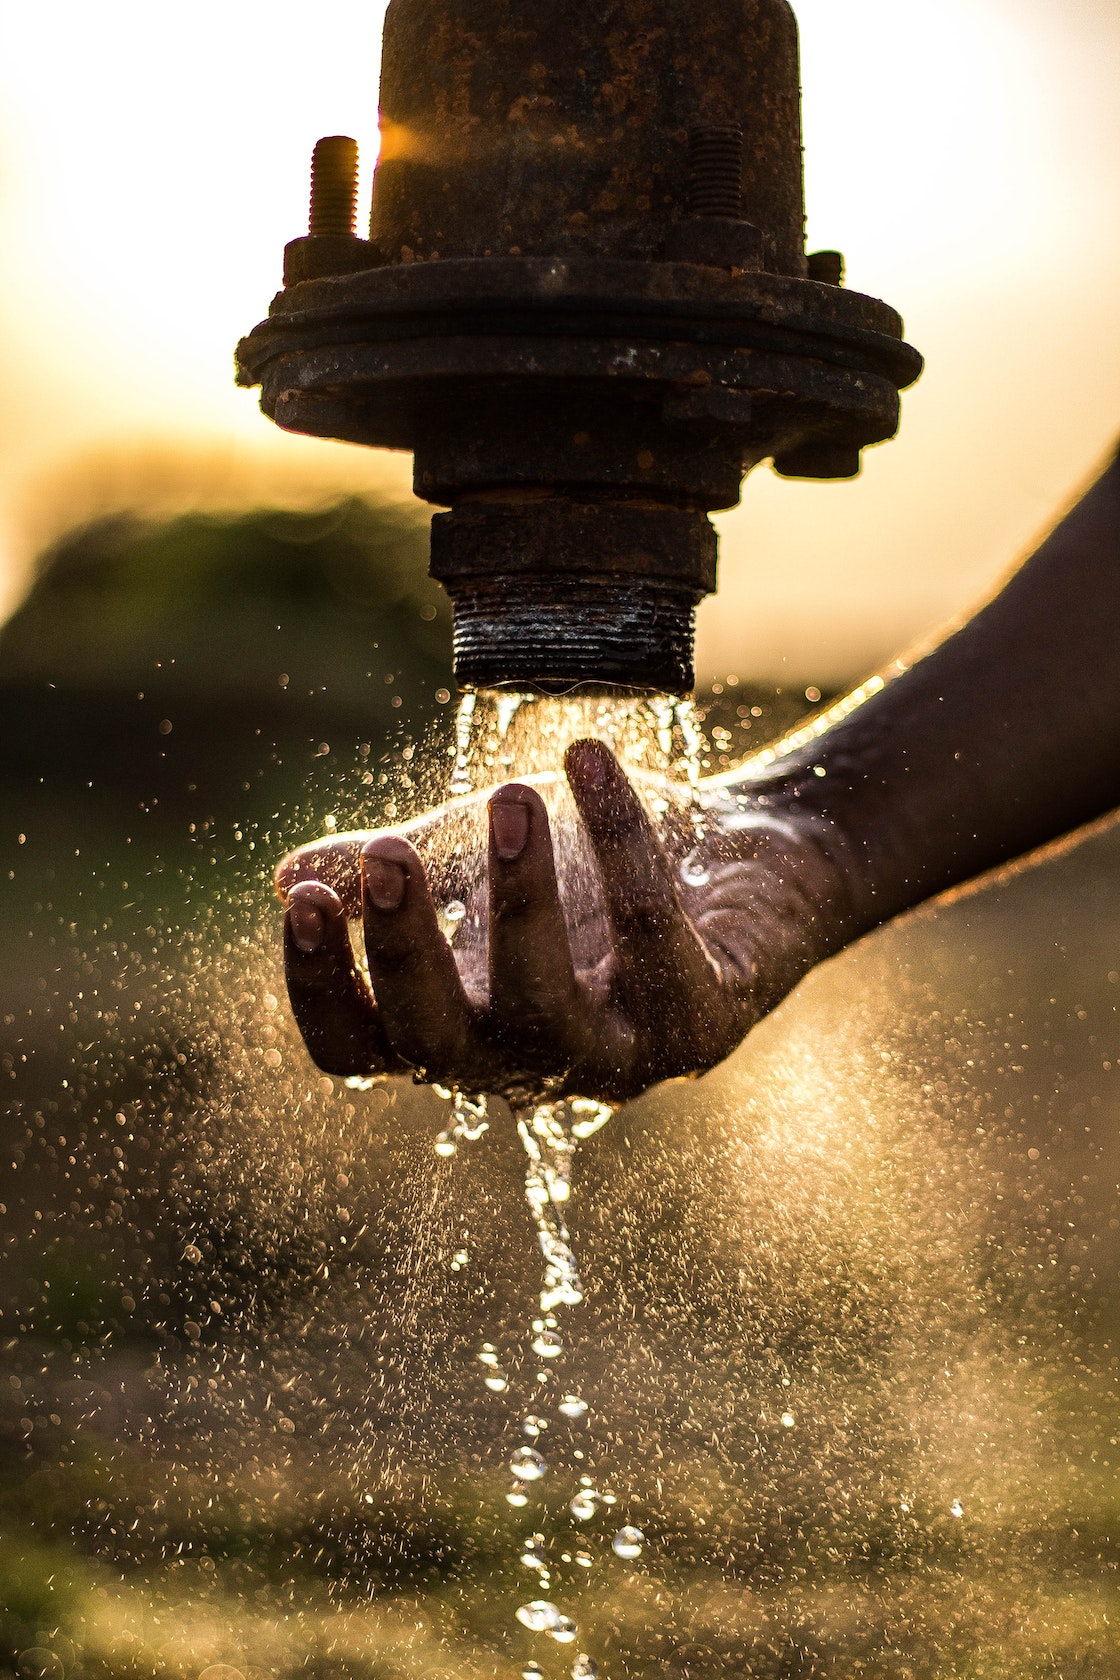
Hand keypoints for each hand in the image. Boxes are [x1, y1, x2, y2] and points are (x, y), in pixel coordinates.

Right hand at [275, 740, 861, 1101]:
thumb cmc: (592, 868)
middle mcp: (528, 1062)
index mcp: (459, 1028)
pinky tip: (592, 758)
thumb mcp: (475, 859)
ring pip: (547, 1012)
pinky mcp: (702, 1025)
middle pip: (439, 1046)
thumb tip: (285, 877)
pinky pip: (653, 937)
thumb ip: (389, 875)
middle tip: (391, 851)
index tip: (309, 899)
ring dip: (522, 901)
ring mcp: (618, 1057)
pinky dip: (624, 843)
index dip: (323, 989)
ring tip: (512, 796)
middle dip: (409, 952)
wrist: (743, 857)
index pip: (361, 1050)